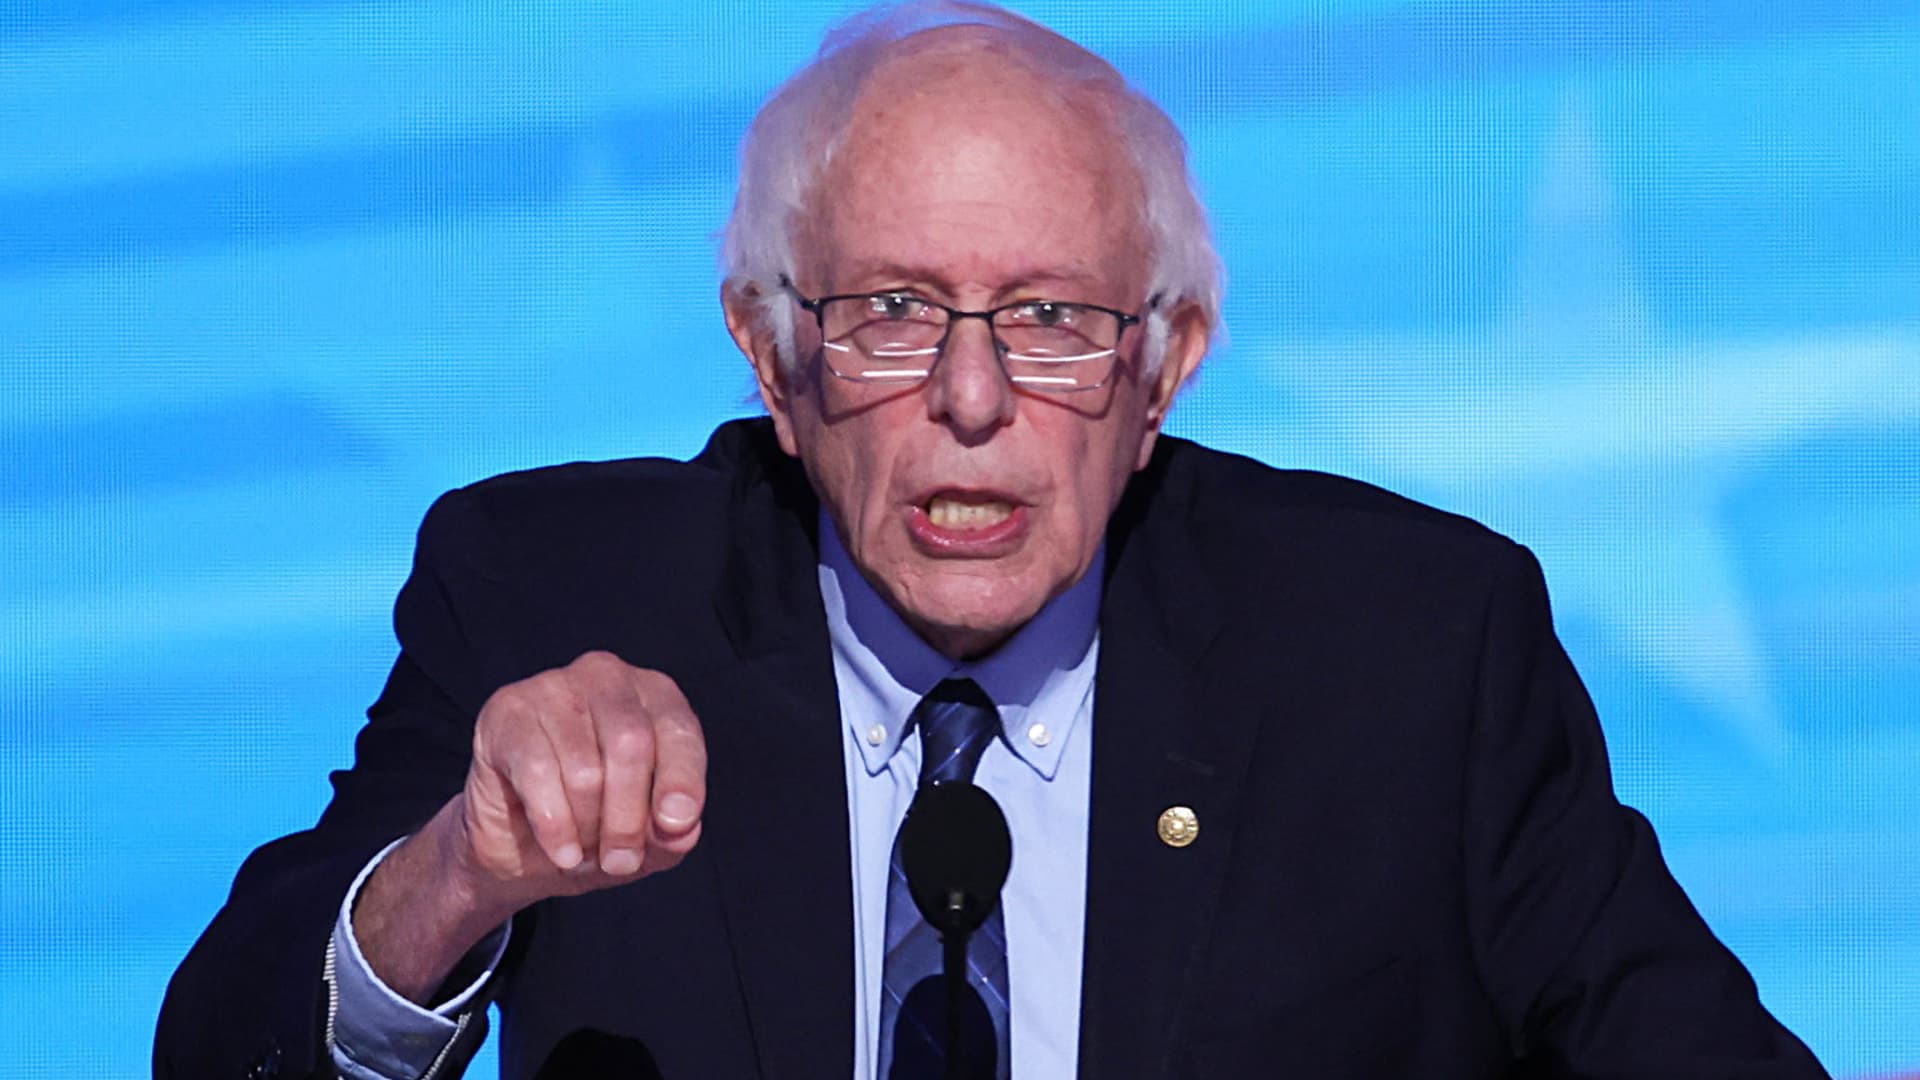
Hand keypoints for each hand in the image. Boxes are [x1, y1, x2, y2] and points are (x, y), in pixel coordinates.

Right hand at [353, 651, 705, 1000]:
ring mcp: (553, 687)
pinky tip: (561, 852)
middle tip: (621, 862)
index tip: (675, 824)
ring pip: (584, 769)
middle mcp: (606, 677)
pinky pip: (537, 772)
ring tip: (583, 849)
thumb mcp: (647, 840)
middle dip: (628, 818)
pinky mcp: (507, 711)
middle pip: (630, 746)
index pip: (679, 731)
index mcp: (654, 694)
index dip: (682, 780)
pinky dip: (554, 824)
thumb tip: (681, 828)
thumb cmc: (594, 825)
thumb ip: (672, 833)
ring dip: (587, 827)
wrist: (519, 846)